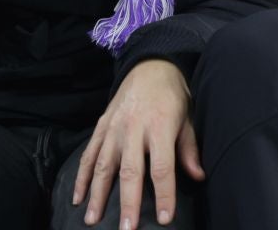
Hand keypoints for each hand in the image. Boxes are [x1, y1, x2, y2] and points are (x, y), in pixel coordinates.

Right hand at [73, 60, 202, 229]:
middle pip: (130, 170)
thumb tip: (199, 176)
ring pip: (104, 165)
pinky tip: (78, 197)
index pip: (162, 167)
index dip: (164, 194)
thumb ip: (189, 148)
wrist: (150, 65)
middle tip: (126, 229)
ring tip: (92, 220)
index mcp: (160, 126)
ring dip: (97, 194)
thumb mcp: (188, 118)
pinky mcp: (101, 125)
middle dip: (128, 202)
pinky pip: (90, 153)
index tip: (163, 218)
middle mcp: (134, 128)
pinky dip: (82, 176)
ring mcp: (114, 127)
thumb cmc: (173, 96)